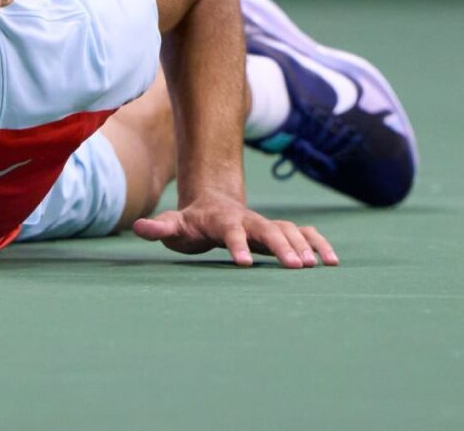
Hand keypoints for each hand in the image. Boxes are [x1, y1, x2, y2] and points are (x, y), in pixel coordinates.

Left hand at [131, 198, 338, 267]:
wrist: (212, 204)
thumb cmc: (191, 222)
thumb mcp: (173, 225)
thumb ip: (158, 228)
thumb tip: (138, 227)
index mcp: (221, 220)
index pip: (230, 232)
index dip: (236, 246)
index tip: (243, 264)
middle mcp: (248, 220)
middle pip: (267, 230)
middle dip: (282, 247)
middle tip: (297, 267)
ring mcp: (266, 224)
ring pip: (289, 231)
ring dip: (304, 246)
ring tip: (319, 267)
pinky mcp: (279, 231)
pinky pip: (303, 233)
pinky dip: (318, 244)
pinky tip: (333, 261)